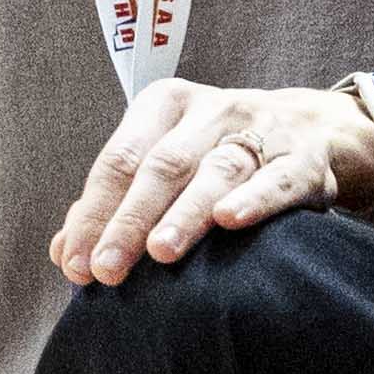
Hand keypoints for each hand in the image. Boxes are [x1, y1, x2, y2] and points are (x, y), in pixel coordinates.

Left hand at [51, 78, 373, 283]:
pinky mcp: (302, 159)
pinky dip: (253, 200)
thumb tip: (62, 252)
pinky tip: (230, 222)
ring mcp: (259, 130)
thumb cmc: (215, 152)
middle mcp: (210, 111)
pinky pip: (275, 180)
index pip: (119, 160)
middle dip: (130, 220)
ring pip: (216, 171)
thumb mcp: (164, 159)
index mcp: (165, 104)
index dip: (94, 212)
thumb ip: (114, 204)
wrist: (310, 128)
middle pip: (162, 166)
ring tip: (161, 252)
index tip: (75, 262)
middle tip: (106, 269)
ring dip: (185, 213)